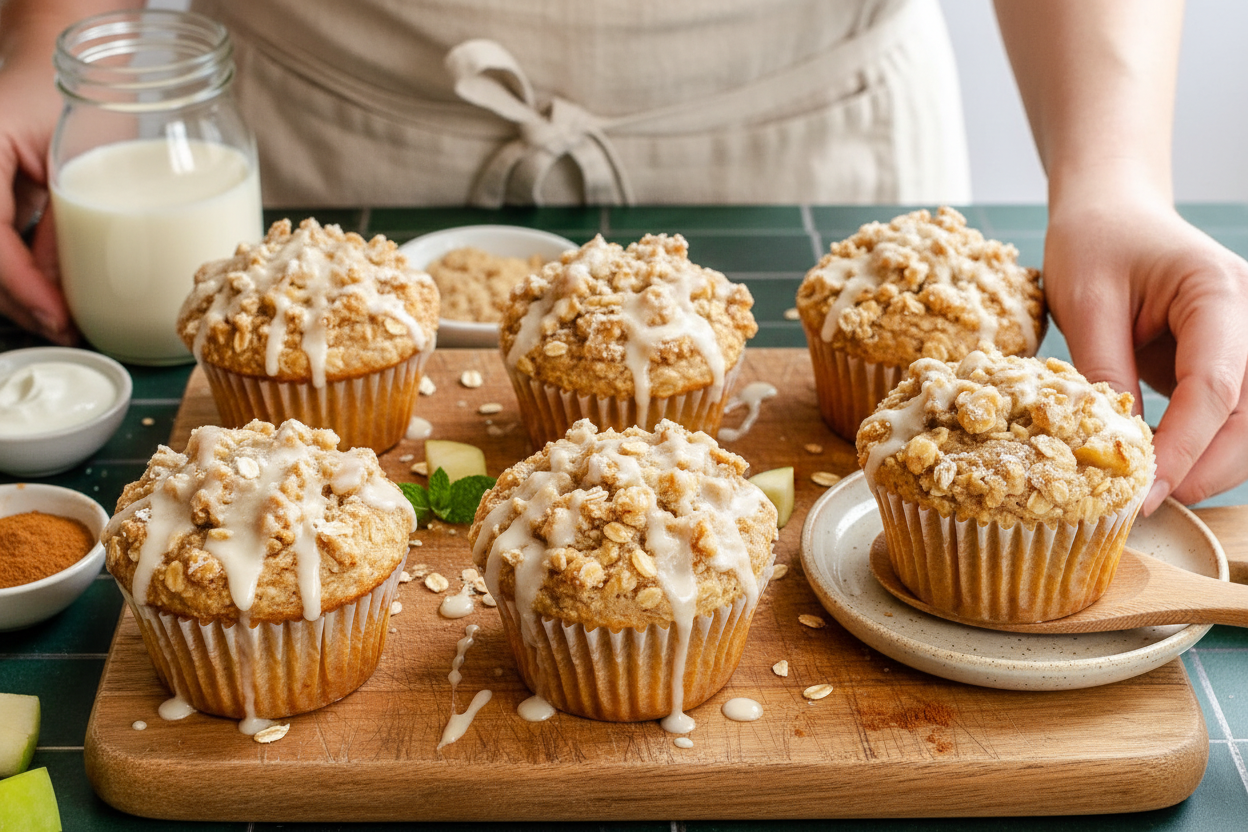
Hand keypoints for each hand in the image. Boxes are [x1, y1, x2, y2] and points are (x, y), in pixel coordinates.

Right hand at [0, 60, 74, 343]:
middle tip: (65, 331)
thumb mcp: (82, 156)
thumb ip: (65, 224)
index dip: (21, 285)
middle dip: (18, 302)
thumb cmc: (72, 93)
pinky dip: (15, 276)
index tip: (57, 318)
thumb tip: (65, 297)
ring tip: (60, 323)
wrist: (53, 59)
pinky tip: (46, 301)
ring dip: (15, 297)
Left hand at [1043, 193, 1247, 512]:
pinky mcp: (1232, 359)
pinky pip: (1232, 416)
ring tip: (1152, 493)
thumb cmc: (1095, 243)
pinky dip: (1203, 448)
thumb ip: (1103, 369)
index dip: (1183, 448)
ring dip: (1209, 466)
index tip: (1146, 493)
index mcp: (1218, 291)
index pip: (1214, 386)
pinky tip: (1163, 470)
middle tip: (1147, 504)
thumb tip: (1114, 445)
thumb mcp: (1084, 300)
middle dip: (1204, 468)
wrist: (1111, 212)